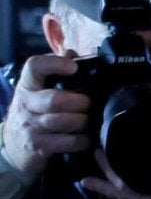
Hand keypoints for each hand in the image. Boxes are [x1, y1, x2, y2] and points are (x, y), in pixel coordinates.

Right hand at [1, 52, 90, 177]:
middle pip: (55, 100)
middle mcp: (26, 104)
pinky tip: (86, 138)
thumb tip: (71, 53)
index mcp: (28, 85)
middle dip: (79, 102)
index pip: (34, 67)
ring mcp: (31, 126)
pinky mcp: (39, 146)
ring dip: (83, 121)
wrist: (14, 146)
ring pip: (63, 121)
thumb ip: (55, 72)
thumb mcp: (39, 91)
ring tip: (89, 121)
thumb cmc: (34, 113)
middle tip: (89, 104)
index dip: (54, 64)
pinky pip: (67, 142)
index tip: (73, 67)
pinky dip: (82, 140)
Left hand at [81, 82, 150, 198]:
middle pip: (117, 166)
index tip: (105, 126)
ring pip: (114, 181)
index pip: (133, 152)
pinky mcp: (146, 198)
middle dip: (104, 152)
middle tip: (95, 136)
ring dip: (101, 167)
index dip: (114, 140)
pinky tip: (85, 179)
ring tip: (92, 151)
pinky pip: (119, 193)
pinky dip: (101, 186)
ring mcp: (146, 191)